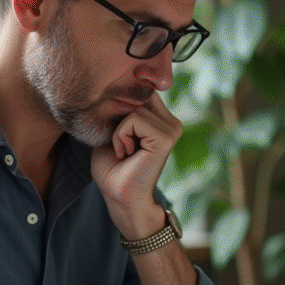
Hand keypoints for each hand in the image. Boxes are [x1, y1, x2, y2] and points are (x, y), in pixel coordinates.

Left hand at [91, 93, 182, 238]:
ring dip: (119, 131)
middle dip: (120, 120)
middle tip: (122, 147)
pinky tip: (127, 154)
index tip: (119, 138)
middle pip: (137, 97)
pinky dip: (121, 136)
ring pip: (134, 109)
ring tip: (125, 151)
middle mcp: (171, 122)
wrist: (120, 197)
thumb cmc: (113, 169)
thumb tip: (117, 86)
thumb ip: (120, 110)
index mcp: (162, 120)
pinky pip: (134, 119)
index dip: (120, 110)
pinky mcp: (166, 137)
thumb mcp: (113, 131)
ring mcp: (172, 129)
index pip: (140, 93)